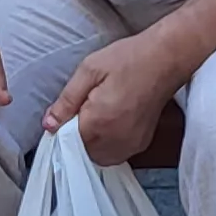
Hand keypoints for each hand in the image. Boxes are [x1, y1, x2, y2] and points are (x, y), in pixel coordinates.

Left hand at [45, 32, 196, 166]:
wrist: (166, 58)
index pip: (67, 141)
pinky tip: (111, 121)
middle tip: (84, 108)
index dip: (61, 127)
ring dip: (92, 142)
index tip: (66, 111)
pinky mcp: (141, 144)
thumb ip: (66, 101)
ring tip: (98, 113)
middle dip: (77, 135)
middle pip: (82, 152)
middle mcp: (116, 140)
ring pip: (98, 157)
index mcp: (99, 122)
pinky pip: (115, 154)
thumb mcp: (89, 70)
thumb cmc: (128, 58)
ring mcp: (131, 145)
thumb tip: (49, 125)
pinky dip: (107, 144)